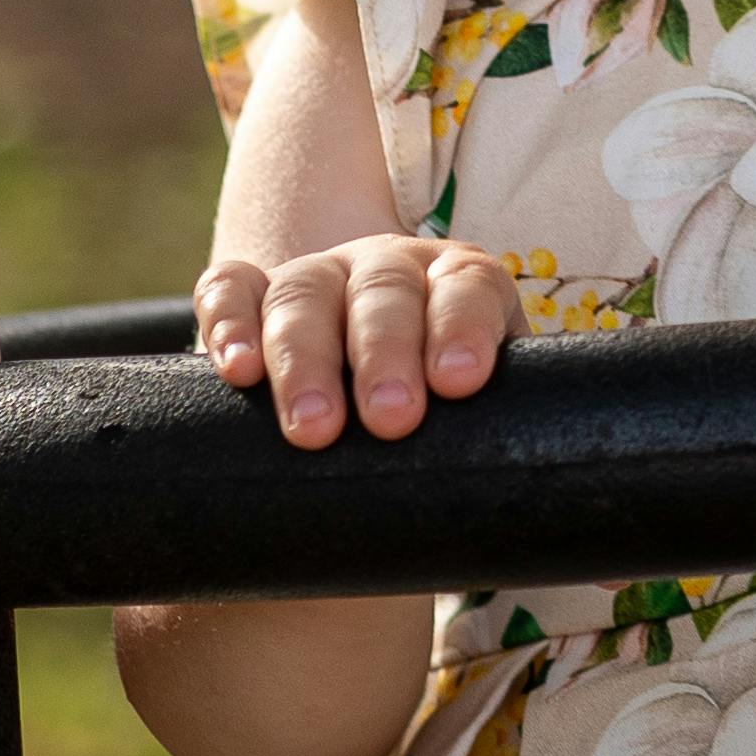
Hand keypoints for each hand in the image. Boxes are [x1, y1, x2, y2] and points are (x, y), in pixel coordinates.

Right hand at [193, 235, 516, 447]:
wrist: (370, 396)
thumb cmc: (441, 414)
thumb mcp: (480, 408)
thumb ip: (502, 424)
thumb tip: (526, 486)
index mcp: (455, 282)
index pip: (466, 285)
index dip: (462, 325)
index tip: (458, 380)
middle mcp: (385, 268)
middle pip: (381, 291)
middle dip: (384, 353)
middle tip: (391, 419)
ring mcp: (316, 276)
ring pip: (303, 294)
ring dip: (304, 358)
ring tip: (312, 428)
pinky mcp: (250, 295)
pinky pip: (230, 290)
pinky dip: (229, 322)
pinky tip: (237, 371)